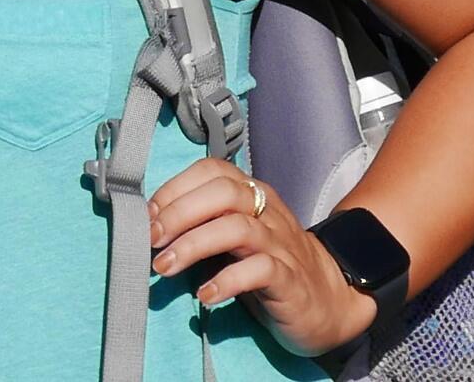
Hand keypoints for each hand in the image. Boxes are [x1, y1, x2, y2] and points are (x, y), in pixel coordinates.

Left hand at [150, 157, 374, 355]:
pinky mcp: (291, 279)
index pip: (212, 170)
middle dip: (179, 213)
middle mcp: (268, 212)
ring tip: (164, 267)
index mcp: (251, 194)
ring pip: (238, 228)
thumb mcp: (231, 236)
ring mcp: (282, 244)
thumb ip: (201, 221)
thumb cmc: (265, 263)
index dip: (174, 188)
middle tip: (151, 241)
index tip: (146, 215)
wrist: (327, 302)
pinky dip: (227, 281)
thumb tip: (147, 221)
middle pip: (223, 194)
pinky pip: (260, 270)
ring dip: (193, 246)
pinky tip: (205, 295)